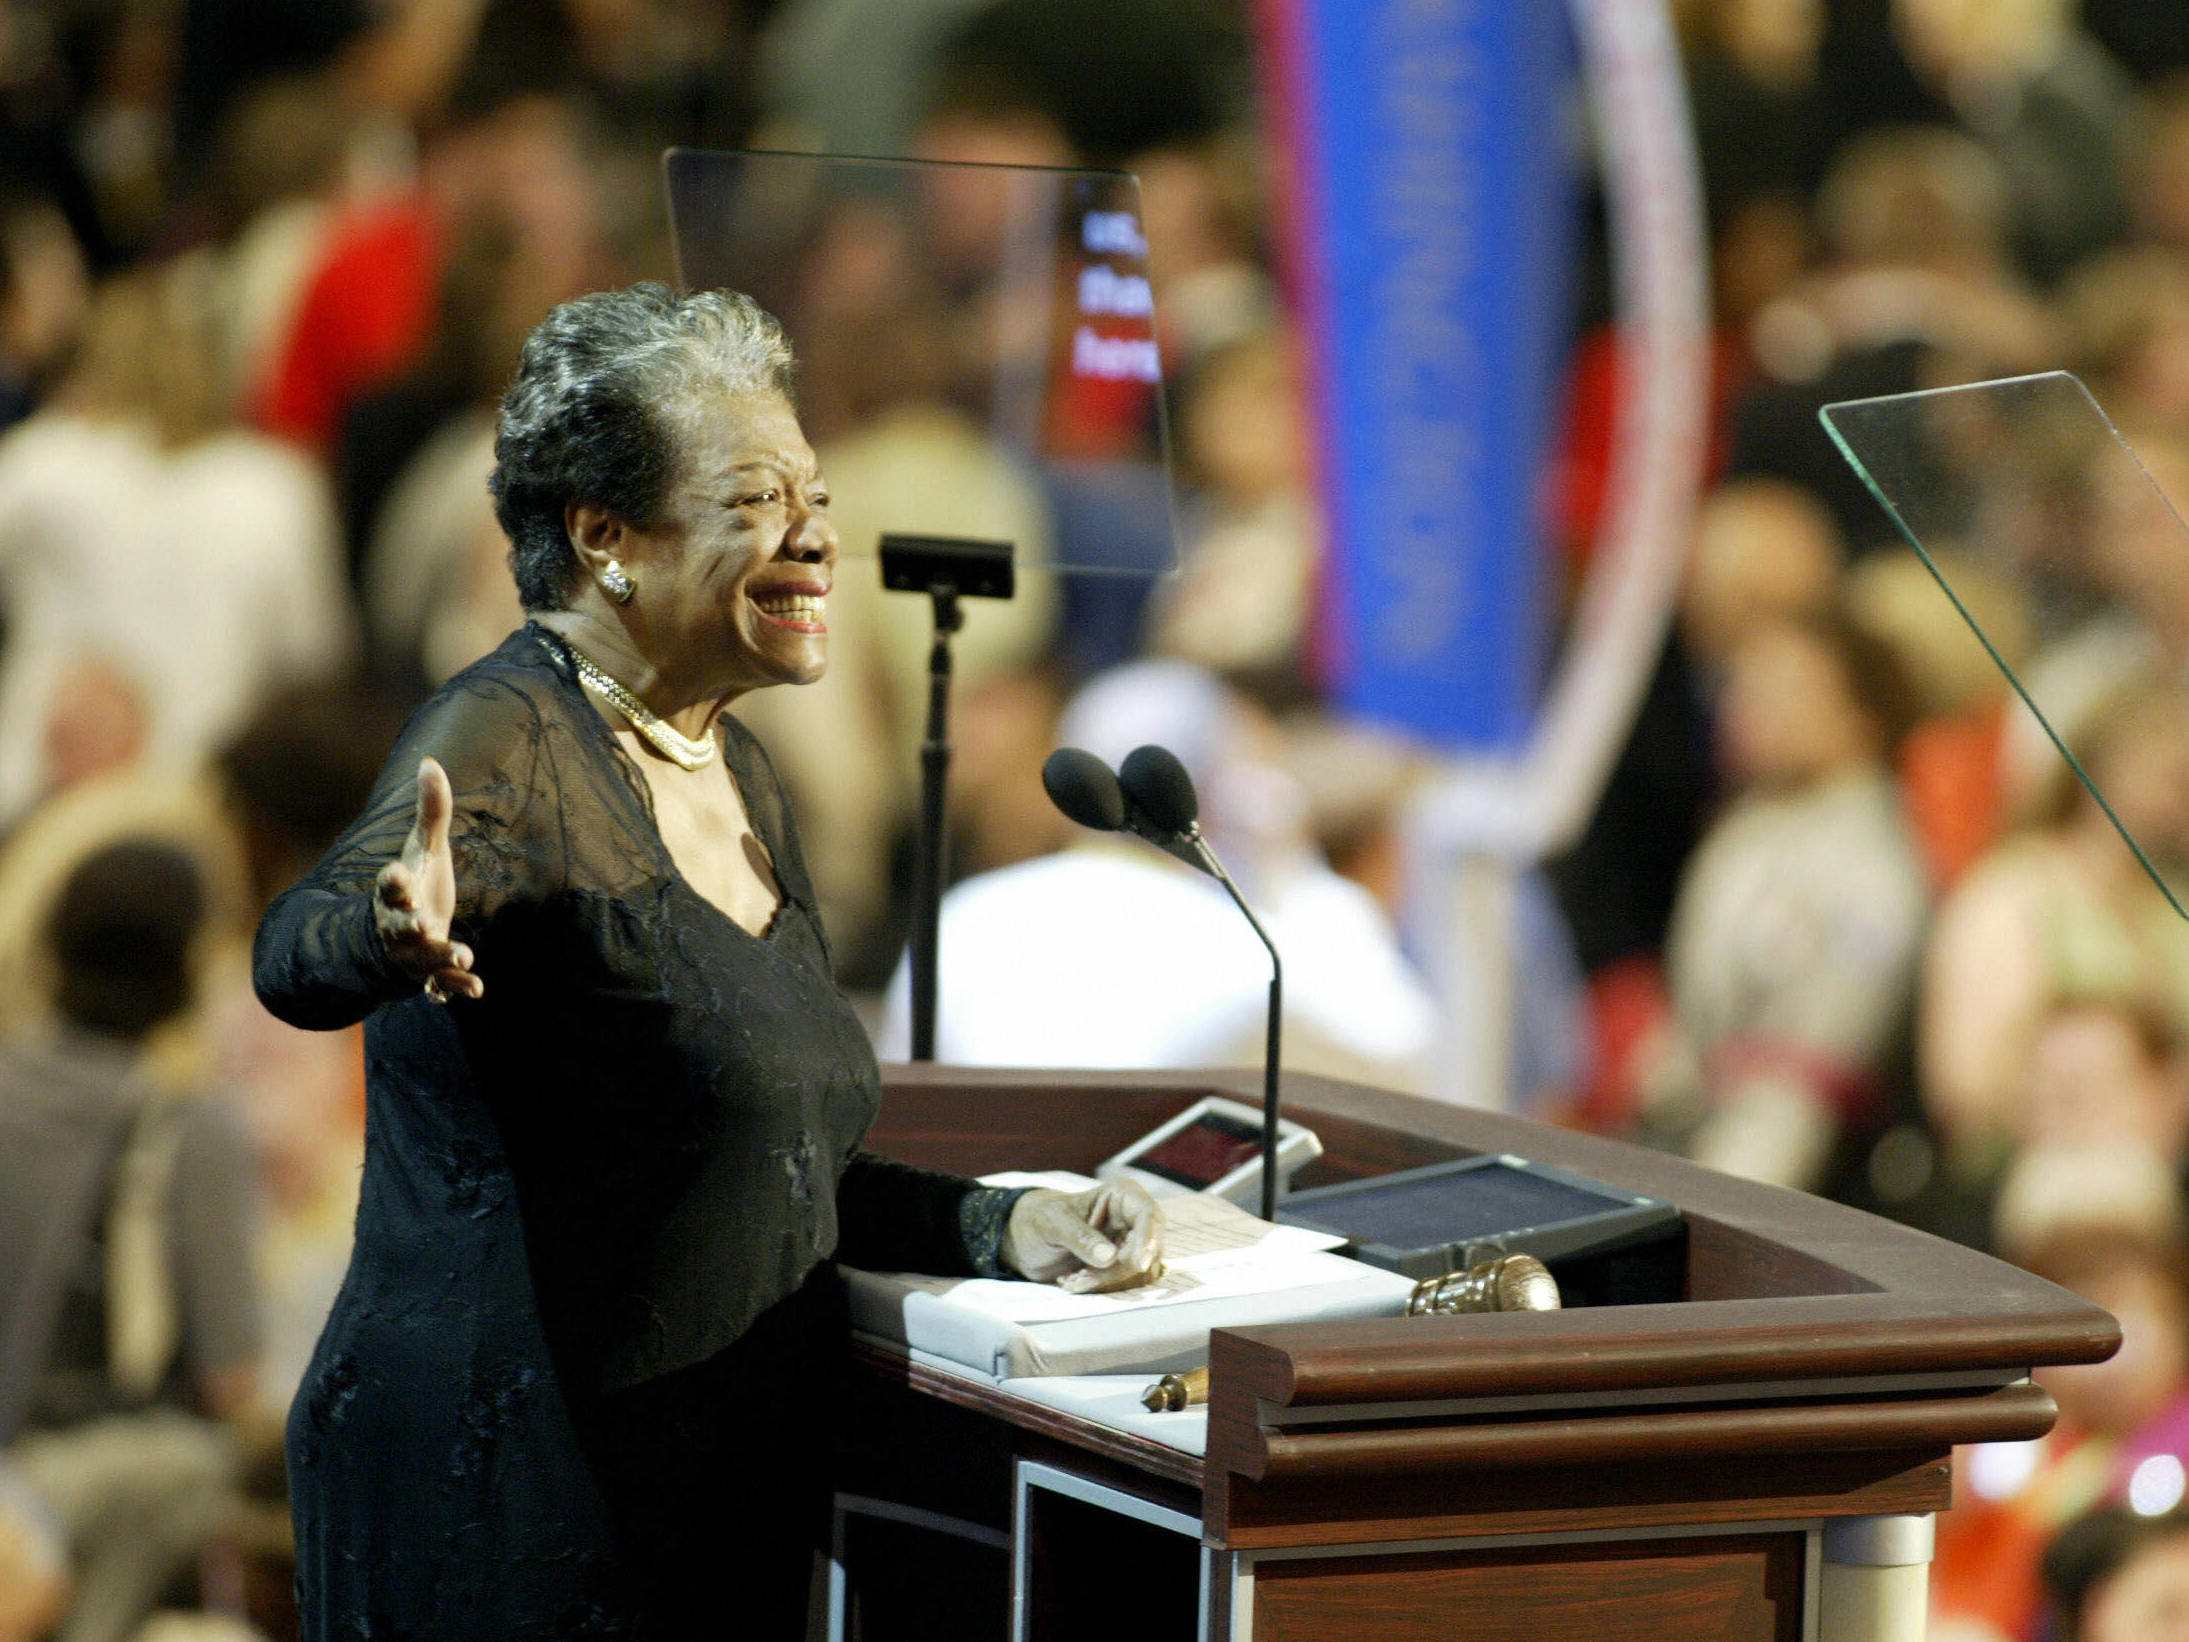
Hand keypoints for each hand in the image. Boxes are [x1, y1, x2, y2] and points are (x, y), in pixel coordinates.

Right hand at [374, 756, 481, 1003]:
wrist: (399, 936)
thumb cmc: (416, 885)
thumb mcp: (425, 848)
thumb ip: (431, 811)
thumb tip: (430, 761)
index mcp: (398, 892)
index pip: (389, 884)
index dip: (392, 880)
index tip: (395, 873)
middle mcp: (401, 924)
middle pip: (401, 924)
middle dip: (410, 923)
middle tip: (423, 921)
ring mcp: (415, 952)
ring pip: (425, 958)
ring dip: (444, 956)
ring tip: (465, 955)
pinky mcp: (431, 974)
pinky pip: (442, 984)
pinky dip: (457, 987)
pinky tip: (478, 988)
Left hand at [1002, 1180, 1162, 1292]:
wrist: (1026, 1241)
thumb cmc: (1039, 1219)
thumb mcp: (1053, 1223)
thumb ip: (1080, 1237)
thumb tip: (1110, 1256)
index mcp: (1121, 1196)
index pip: (1148, 1215)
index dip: (1148, 1239)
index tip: (1136, 1264)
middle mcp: (1132, 1220)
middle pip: (1147, 1249)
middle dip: (1117, 1270)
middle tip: (1080, 1277)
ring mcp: (1130, 1246)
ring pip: (1139, 1273)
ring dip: (1106, 1282)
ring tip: (1071, 1278)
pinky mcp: (1122, 1268)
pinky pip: (1126, 1286)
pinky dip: (1102, 1289)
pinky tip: (1074, 1281)